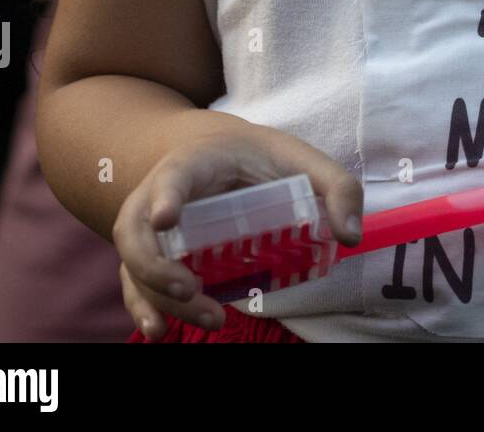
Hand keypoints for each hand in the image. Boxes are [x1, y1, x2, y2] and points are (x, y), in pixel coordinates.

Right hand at [114, 122, 362, 339]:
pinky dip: (142, 307)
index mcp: (195, 162)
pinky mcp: (153, 254)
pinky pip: (133, 281)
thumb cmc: (261, 158)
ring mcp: (150, 227)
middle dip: (155, 265)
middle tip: (191, 288)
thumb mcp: (301, 160)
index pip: (173, 176)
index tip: (167, 217)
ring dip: (157, 295)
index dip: (166, 195)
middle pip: (136, 229)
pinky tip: (160, 331)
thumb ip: (337, 187)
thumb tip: (350, 236)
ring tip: (210, 317)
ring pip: (133, 263)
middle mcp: (159, 193)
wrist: (221, 152)